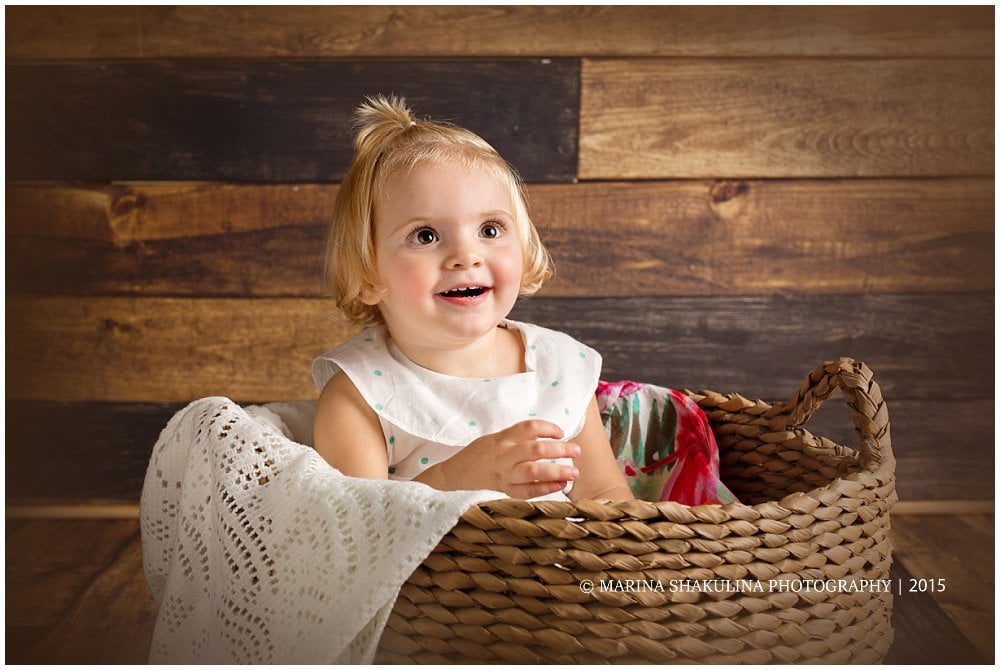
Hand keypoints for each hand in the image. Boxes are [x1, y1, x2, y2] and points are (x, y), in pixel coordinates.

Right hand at [431, 420, 581, 497]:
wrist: (455, 475)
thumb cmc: (479, 455)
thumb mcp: (495, 439)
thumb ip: (517, 437)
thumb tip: (549, 438)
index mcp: (501, 438)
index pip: (528, 428)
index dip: (548, 428)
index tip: (561, 432)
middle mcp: (503, 455)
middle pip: (535, 449)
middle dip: (560, 449)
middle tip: (577, 451)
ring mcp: (503, 474)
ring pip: (533, 470)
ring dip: (557, 471)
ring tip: (574, 472)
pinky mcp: (504, 490)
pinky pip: (527, 490)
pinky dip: (546, 488)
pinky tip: (560, 486)